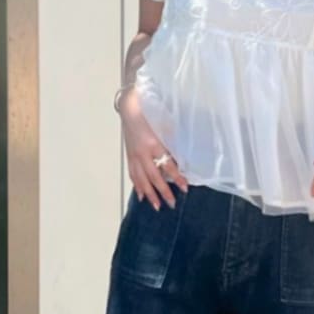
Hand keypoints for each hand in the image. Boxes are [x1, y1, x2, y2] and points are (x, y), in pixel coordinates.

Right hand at [119, 87, 188, 209]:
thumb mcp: (164, 126)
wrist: (129, 108)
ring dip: (149, 194)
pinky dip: (138, 186)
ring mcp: (134, 156)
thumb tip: (182, 159)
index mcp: (154, 144)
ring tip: (156, 206)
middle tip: (171, 204)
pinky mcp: (129, 156)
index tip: (185, 188)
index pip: (167, 166)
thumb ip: (172, 142)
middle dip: (163, 192)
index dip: (177, 178)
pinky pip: (133, 174)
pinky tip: (141, 195)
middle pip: (154, 177)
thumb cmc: (150, 114)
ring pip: (142, 179)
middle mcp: (142, 153)